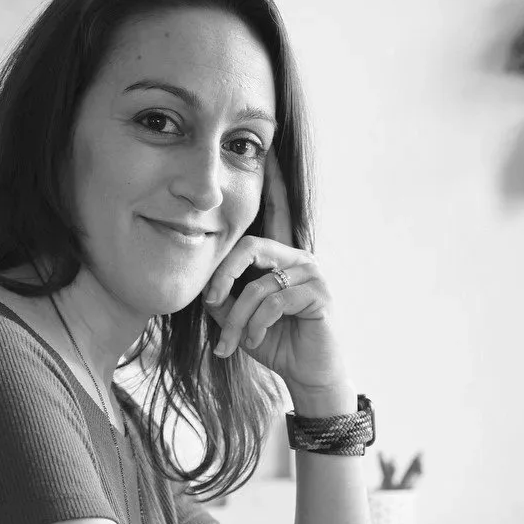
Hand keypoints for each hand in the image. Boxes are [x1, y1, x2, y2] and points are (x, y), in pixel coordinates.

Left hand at [202, 153, 349, 399]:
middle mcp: (298, 256)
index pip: (274, 212)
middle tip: (208, 302)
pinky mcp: (319, 294)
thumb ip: (222, 292)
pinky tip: (253, 340)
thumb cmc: (274, 342)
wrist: (307, 374)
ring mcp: (311, 273)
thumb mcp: (238, 315)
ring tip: (229, 344)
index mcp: (279, 256)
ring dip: (237, 319)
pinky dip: (255, 325)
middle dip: (221, 277)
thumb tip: (204, 283)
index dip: (274, 180)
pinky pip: (273, 302)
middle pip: (248, 247)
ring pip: (257, 285)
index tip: (268, 150)